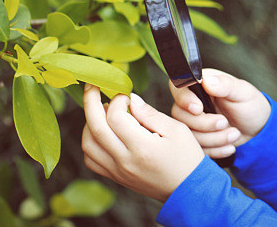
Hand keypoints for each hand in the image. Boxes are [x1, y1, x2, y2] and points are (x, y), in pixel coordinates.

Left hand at [81, 84, 204, 201]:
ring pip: (88, 144)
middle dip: (90, 101)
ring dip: (89, 122)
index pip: (115, 117)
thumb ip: (151, 114)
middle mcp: (125, 161)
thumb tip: (131, 99)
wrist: (188, 190)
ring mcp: (118, 171)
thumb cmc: (187, 158)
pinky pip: (91, 159)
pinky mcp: (116, 177)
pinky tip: (102, 132)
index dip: (117, 100)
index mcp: (143, 147)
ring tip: (101, 110)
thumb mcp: (177, 130)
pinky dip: (90, 142)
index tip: (126, 96)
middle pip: (95, 128)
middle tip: (93, 87)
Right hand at [169, 69, 270, 158]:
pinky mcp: (197, 140)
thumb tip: (206, 81)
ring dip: (213, 138)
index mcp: (201, 85)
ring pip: (188, 135)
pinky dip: (215, 150)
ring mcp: (193, 122)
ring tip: (235, 134)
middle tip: (225, 122)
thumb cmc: (250, 104)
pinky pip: (196, 149)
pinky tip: (230, 146)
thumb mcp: (243, 92)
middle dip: (204, 124)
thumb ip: (225, 85)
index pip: (179, 87)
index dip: (184, 99)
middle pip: (180, 115)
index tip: (199, 108)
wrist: (258, 129)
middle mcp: (192, 102)